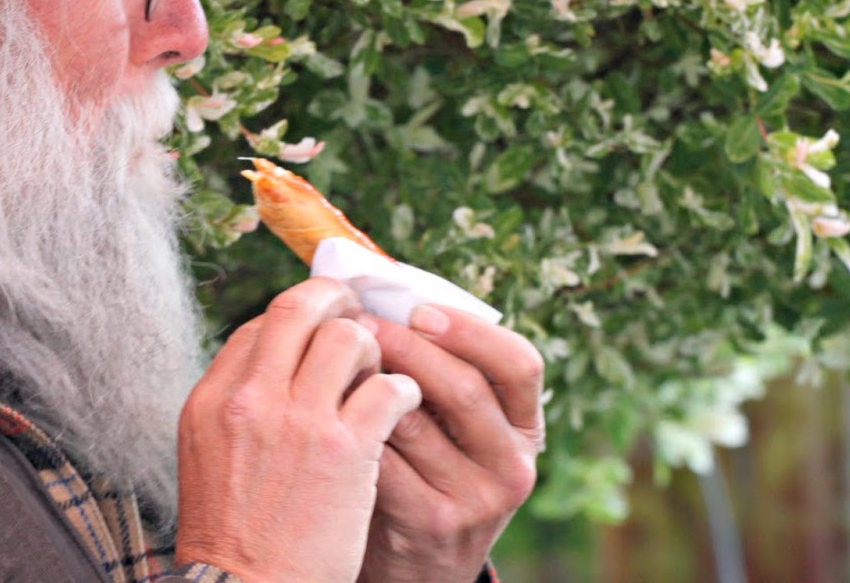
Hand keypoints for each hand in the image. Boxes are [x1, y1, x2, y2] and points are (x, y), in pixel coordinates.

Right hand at [175, 277, 422, 582]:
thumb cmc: (232, 534)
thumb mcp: (206, 455)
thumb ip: (236, 405)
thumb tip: (274, 362)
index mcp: (212, 399)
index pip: (259, 326)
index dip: (296, 320)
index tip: (317, 330)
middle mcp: (251, 399)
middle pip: (297, 309)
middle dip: (334, 301)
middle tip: (357, 314)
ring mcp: (299, 422)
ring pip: (348, 337)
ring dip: (372, 348)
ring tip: (380, 372)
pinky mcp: (346, 452)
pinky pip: (386, 388)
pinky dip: (402, 389)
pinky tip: (403, 404)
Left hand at [358, 305, 545, 582]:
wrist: (416, 564)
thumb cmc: (424, 468)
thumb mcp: (453, 427)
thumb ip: (439, 371)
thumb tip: (386, 292)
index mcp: (524, 427)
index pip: (520, 363)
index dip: (469, 330)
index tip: (418, 309)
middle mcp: (512, 465)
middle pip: (463, 387)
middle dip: (402, 346)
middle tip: (355, 322)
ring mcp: (476, 499)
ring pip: (414, 420)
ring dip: (366, 381)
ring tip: (332, 357)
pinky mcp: (432, 522)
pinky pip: (381, 458)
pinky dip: (349, 426)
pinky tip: (325, 408)